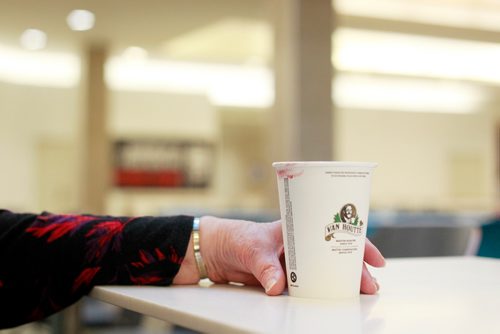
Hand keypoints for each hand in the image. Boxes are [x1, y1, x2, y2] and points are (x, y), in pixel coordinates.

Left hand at [174, 217, 384, 295]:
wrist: (215, 250)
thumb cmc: (235, 237)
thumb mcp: (251, 247)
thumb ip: (265, 267)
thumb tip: (279, 286)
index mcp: (297, 229)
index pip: (334, 232)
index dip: (357, 243)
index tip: (375, 259)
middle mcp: (299, 245)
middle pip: (334, 255)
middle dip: (355, 269)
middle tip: (370, 284)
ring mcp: (293, 262)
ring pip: (323, 271)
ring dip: (340, 282)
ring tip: (357, 293)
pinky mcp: (284, 277)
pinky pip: (307, 285)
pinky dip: (320, 291)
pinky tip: (330, 298)